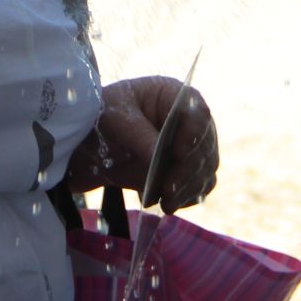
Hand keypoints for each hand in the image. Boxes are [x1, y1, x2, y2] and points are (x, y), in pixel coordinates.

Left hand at [67, 74, 218, 211]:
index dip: (193, 135)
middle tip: (167, 189)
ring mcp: (193, 148)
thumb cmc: (107, 115)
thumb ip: (139, 136)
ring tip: (166, 202)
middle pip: (204, 147)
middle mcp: (191, 122)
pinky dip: (187, 197)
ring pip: (205, 170)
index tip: (177, 154)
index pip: (197, 113)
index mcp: (176, 97)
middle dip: (187, 171)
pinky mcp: (188, 172)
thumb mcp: (116, 118)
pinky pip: (199, 187)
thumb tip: (156, 159)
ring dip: (188, 188)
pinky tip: (168, 204)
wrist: (96, 142)